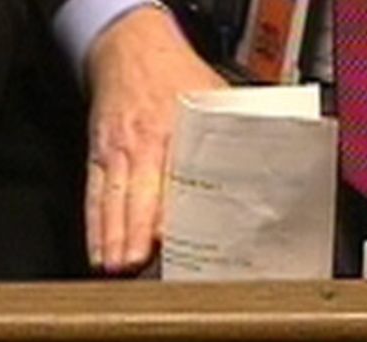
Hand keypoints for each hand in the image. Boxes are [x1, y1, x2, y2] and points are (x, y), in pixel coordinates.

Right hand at [83, 3, 225, 273]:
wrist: (130, 49)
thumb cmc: (176, 75)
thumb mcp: (214, 95)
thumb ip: (236, 130)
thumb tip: (273, 164)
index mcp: (176, 130)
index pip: (174, 177)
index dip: (172, 209)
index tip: (172, 237)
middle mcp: (142, 144)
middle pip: (138, 194)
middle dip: (135, 232)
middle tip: (138, 264)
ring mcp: (117, 153)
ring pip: (112, 201)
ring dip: (112, 237)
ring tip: (116, 268)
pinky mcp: (97, 159)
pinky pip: (93, 197)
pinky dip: (93, 227)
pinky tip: (97, 253)